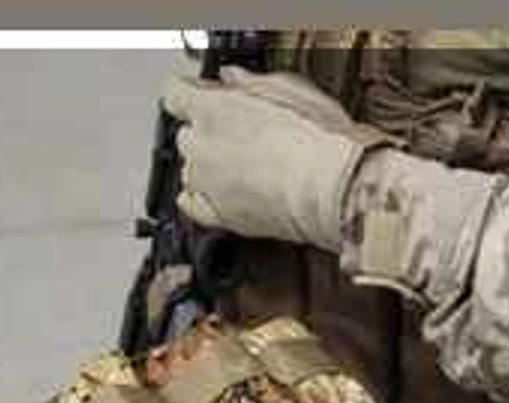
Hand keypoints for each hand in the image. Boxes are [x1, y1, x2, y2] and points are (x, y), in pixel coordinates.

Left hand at [161, 66, 392, 252]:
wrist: (332, 189)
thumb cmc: (319, 139)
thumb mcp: (289, 90)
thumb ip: (249, 83)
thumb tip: (232, 78)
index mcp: (212, 108)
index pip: (176, 94)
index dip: (191, 93)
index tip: (204, 95)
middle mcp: (200, 147)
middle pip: (187, 135)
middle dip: (207, 132)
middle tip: (240, 133)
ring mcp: (205, 184)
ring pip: (191, 169)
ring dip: (208, 165)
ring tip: (245, 167)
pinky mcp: (216, 216)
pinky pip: (191, 204)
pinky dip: (200, 197)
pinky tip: (218, 192)